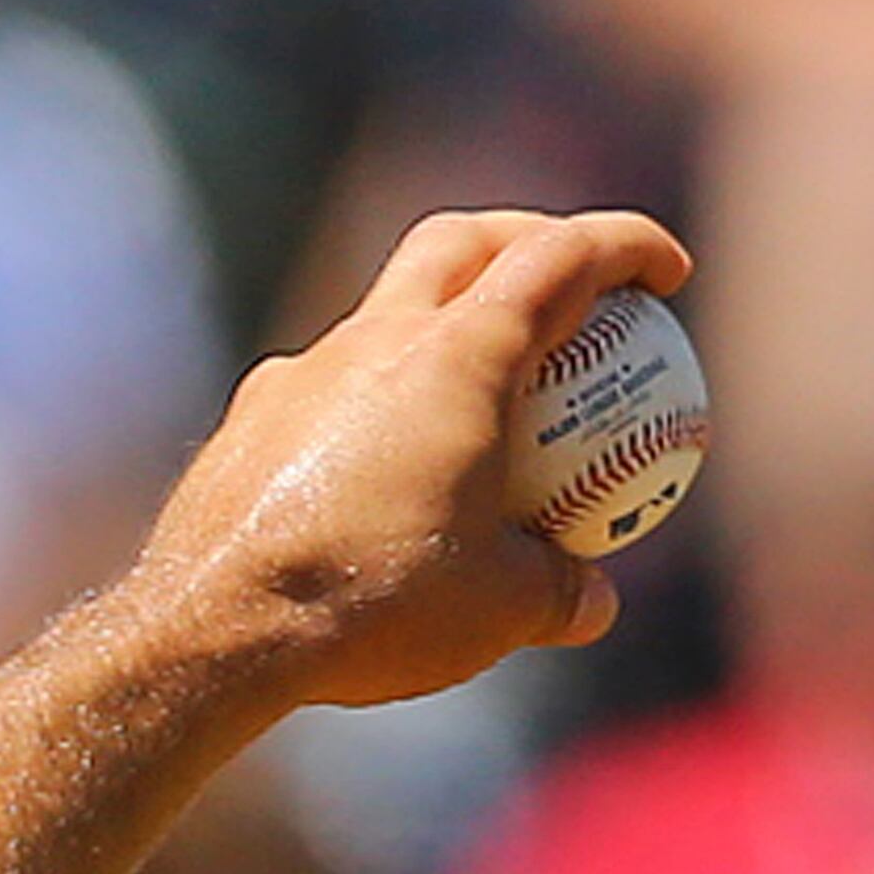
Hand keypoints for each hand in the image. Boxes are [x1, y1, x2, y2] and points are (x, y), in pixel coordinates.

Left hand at [123, 208, 693, 713]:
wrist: (208, 634)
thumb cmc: (369, 608)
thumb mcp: (497, 612)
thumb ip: (559, 594)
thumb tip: (589, 602)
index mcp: (456, 355)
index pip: (560, 255)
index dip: (624, 246)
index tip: (664, 273)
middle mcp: (370, 342)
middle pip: (457, 242)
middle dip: (523, 239)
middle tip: (563, 285)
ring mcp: (295, 378)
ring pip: (376, 318)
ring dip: (431, 331)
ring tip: (468, 399)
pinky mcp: (243, 426)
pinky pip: (319, 391)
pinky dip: (365, 403)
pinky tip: (375, 467)